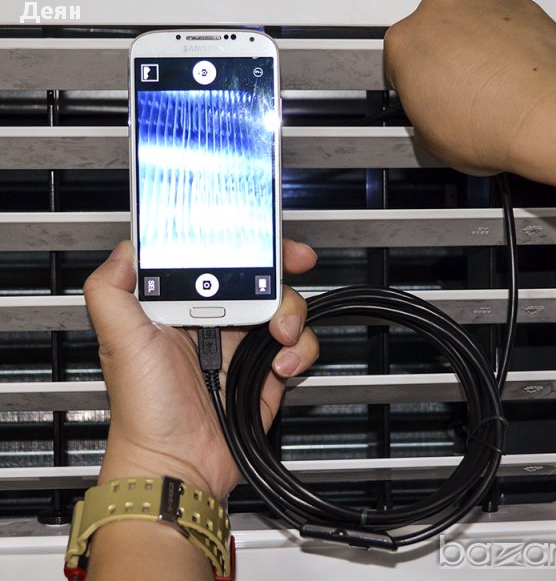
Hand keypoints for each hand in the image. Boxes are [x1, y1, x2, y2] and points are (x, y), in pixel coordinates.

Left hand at [84, 239, 318, 498]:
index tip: (260, 236)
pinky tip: (280, 366)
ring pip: (284, 307)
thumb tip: (126, 250)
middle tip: (298, 261)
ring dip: (292, 313)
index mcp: (183, 307)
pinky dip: (300, 351)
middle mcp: (216, 320)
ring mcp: (244, 345)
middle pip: (258, 278)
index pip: (216, 262)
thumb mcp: (120, 341)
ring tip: (280, 334)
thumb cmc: (144, 408)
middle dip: (282, 267)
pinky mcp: (266, 370)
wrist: (178, 463)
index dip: (241, 244)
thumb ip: (111, 290)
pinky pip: (298, 346)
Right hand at [384, 0, 555, 178]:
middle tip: (451, 95)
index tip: (419, 97)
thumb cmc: (483, 125)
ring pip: (467, 26)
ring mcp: (480, 6)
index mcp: (404, 44)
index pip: (394, 61)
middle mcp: (438, 14)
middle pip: (429, 35)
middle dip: (438, 61)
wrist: (540, 117)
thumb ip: (420, 114)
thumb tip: (430, 117)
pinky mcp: (518, 7)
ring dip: (470, 51)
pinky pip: (502, 25)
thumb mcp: (427, 138)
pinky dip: (504, 45)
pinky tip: (507, 76)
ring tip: (482, 89)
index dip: (408, 84)